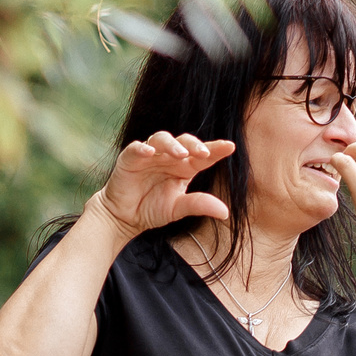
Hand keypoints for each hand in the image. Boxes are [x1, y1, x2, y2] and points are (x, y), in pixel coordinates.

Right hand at [95, 132, 233, 236]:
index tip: (230, 146)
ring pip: (162, 139)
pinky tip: (150, 152)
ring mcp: (149, 155)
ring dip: (172, 144)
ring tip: (180, 154)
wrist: (125, 217)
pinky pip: (136, 148)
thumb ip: (199, 205)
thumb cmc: (152, 208)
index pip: (202, 156)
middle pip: (184, 142)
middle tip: (204, 152)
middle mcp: (168, 157)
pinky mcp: (130, 158)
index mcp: (184, 168)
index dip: (216, 149)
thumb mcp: (178, 209)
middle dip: (194, 145)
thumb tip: (225, 213)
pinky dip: (143, 148)